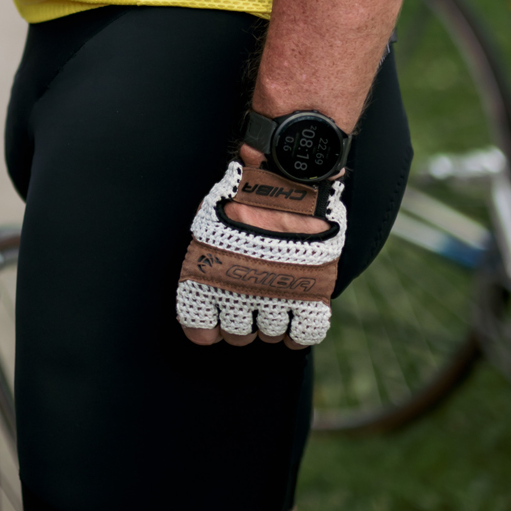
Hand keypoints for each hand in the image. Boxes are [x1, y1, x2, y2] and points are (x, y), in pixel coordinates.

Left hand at [176, 156, 345, 349]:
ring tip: (274, 301)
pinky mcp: (311, 291)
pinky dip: (300, 334)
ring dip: (271, 324)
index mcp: (208, 274)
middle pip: (238, 334)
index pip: (199, 326)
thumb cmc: (244, 192)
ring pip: (271, 334)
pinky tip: (296, 323)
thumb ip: (207, 247)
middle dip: (242, 324)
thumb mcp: (211, 215)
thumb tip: (205, 280)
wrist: (287, 176)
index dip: (206, 329)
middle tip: (249, 302)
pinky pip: (307, 331)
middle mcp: (240, 291)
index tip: (212, 324)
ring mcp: (277, 293)